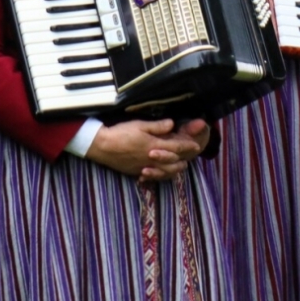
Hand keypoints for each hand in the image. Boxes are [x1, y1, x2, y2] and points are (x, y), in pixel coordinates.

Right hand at [85, 119, 203, 180]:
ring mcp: (144, 167)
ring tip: (179, 166)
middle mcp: (151, 159)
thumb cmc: (121, 133)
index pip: (176, 147)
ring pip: (164, 172)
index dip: (188, 146)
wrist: (102, 146)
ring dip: (173, 169)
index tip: (196, 145)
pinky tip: (160, 173)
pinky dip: (159, 175)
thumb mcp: (139, 124)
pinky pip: (152, 176)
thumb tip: (172, 124)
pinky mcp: (135, 172)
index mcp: (154, 145)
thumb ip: (157, 126)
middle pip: (172, 162)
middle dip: (183, 160)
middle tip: (189, 157)